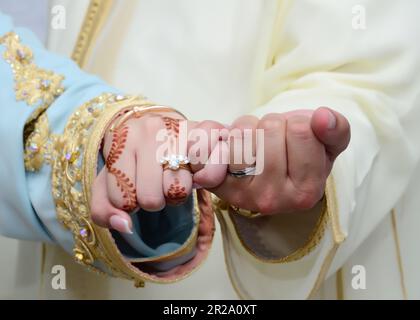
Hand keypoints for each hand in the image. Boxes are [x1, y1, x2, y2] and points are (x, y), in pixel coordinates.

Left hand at [90, 111, 226, 232]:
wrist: (158, 131)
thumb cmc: (133, 162)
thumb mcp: (108, 184)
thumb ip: (104, 210)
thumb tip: (124, 225)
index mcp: (120, 140)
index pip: (122, 201)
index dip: (129, 204)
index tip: (134, 187)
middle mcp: (149, 129)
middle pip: (152, 199)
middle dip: (155, 200)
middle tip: (156, 184)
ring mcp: (179, 127)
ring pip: (180, 190)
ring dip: (179, 192)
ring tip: (174, 176)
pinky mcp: (206, 129)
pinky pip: (211, 167)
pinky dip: (207, 178)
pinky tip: (196, 171)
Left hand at [196, 107, 349, 214]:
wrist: (264, 173)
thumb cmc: (298, 155)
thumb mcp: (326, 144)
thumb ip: (336, 130)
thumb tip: (323, 117)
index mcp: (306, 192)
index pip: (301, 129)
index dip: (298, 123)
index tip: (296, 139)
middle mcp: (273, 200)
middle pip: (270, 128)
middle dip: (272, 124)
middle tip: (273, 140)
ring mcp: (242, 194)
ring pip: (243, 132)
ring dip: (248, 127)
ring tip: (255, 143)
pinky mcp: (217, 184)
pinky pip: (216, 143)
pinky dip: (223, 135)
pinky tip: (233, 148)